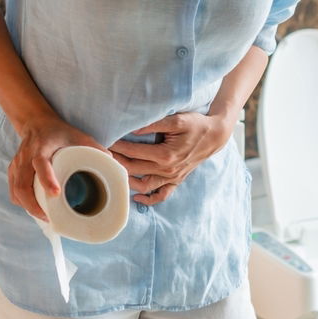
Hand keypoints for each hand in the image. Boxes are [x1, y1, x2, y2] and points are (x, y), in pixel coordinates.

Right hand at [8, 115, 110, 220]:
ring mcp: (17, 164)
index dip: (46, 179)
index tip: (55, 193)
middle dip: (34, 205)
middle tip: (50, 218)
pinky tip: (35, 211)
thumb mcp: (80, 136)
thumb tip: (113, 164)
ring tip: (45, 218)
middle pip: (22, 185)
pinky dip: (23, 204)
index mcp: (42, 147)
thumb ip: (96, 149)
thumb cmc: (60, 132)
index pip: (40, 163)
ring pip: (16, 191)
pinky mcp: (13, 171)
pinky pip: (14, 192)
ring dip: (29, 207)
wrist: (36, 123)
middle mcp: (26, 156)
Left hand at [109, 112, 234, 204]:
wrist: (215, 136)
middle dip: (116, 161)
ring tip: (113, 171)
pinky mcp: (176, 181)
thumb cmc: (196, 125)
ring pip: (144, 185)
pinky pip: (161, 195)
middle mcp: (168, 170)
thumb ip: (154, 124)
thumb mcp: (176, 120)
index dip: (116, 146)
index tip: (104, 141)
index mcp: (165, 155)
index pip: (133, 152)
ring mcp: (172, 178)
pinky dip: (149, 199)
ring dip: (126, 180)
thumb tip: (133, 128)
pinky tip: (136, 196)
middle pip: (133, 169)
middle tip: (102, 154)